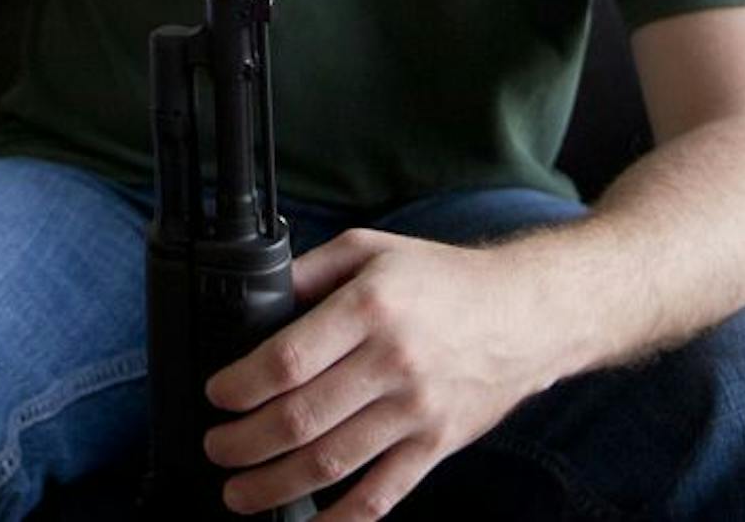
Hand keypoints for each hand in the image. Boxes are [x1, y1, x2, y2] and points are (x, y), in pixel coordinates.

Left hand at [202, 229, 560, 517]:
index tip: (216, 396)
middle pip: (301, 418)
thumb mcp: (370, 248)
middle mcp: (392, 362)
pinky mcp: (436, 445)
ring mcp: (416, 410)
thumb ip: (310, 271)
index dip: (240, 386)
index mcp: (369, 308)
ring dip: (275, 485)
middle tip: (215, 449)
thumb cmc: (443, 279)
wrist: (529, 313)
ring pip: (332, 462)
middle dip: (244, 443)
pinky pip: (383, 493)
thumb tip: (256, 297)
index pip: (287, 360)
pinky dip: (343, 518)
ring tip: (238, 493)